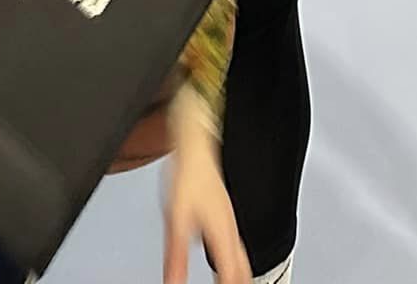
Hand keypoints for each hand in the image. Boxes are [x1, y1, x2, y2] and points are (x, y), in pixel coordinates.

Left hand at [162, 115, 249, 283]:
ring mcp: (229, 221)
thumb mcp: (176, 221)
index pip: (231, 274)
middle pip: (244, 269)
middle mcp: (230, 229)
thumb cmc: (188, 177)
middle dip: (241, 283)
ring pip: (243, 257)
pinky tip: (224, 262)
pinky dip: (233, 262)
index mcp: (222, 234)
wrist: (196, 147)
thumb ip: (175, 256)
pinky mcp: (224, 214)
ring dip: (239, 275)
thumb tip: (173, 283)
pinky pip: (235, 245)